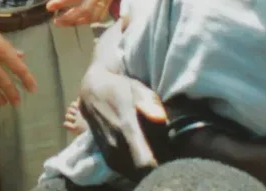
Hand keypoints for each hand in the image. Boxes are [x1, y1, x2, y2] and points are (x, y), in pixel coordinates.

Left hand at [47, 0, 114, 25]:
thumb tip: (55, 3)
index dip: (60, 3)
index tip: (49, 7)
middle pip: (84, 9)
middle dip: (68, 18)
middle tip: (56, 20)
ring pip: (93, 16)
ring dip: (77, 22)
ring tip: (64, 21)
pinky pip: (100, 16)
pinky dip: (88, 21)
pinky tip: (78, 19)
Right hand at [78, 63, 166, 178]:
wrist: (92, 92)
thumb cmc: (121, 89)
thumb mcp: (139, 89)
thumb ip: (151, 104)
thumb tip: (160, 118)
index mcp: (127, 129)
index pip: (146, 163)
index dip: (162, 167)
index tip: (172, 158)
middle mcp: (116, 146)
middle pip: (144, 173)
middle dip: (159, 167)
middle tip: (167, 153)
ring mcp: (110, 155)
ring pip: (136, 175)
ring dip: (148, 169)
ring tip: (155, 151)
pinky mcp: (108, 159)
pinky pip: (129, 172)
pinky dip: (139, 168)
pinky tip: (144, 153)